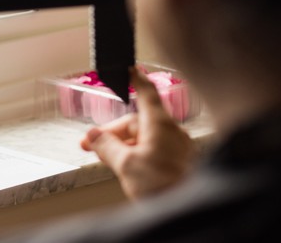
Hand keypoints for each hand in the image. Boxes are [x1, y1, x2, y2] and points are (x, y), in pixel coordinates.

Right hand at [80, 67, 196, 199]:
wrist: (188, 210)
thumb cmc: (164, 186)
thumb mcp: (126, 165)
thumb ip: (107, 147)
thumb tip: (94, 136)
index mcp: (160, 124)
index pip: (147, 93)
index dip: (136, 79)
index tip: (129, 69)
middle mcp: (171, 132)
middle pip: (138, 122)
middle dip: (113, 132)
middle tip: (92, 144)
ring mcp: (176, 148)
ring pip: (144, 138)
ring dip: (123, 146)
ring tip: (106, 160)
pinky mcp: (178, 164)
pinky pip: (154, 151)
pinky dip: (137, 154)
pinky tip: (126, 168)